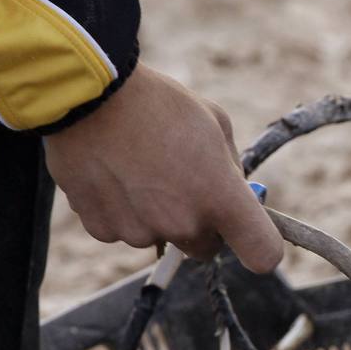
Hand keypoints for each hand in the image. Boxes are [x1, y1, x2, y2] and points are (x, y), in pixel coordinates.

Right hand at [44, 64, 282, 271]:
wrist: (88, 95)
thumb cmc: (159, 104)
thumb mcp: (216, 124)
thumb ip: (231, 168)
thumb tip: (235, 191)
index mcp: (222, 200)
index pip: (262, 254)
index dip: (261, 247)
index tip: (250, 233)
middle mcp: (185, 225)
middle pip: (206, 247)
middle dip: (202, 224)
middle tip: (185, 186)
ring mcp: (142, 231)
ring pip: (162, 236)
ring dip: (157, 215)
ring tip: (140, 169)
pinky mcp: (104, 231)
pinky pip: (123, 230)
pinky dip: (121, 211)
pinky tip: (114, 175)